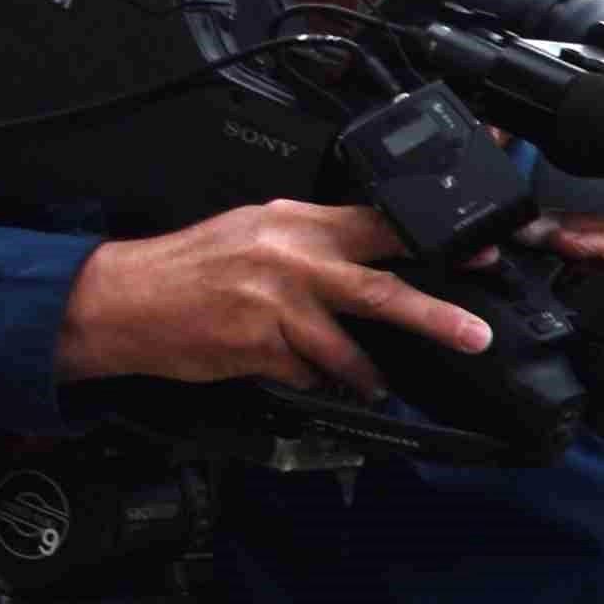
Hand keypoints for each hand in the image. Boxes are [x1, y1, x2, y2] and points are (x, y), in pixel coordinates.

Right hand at [52, 204, 492, 394]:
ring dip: (367, 373)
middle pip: (381, 290)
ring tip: (374, 382)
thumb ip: (318, 238)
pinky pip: (308, 373)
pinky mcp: (258, 349)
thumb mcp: (258, 229)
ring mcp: (275, 307)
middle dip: (436, 317)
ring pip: (348, 350)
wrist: (122, 298)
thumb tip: (383, 250)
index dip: (434, 242)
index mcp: (296, 222)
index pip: (381, 224)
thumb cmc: (192, 266)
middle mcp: (291, 261)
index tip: (481, 256)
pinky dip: (312, 378)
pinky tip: (295, 370)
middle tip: (476, 335)